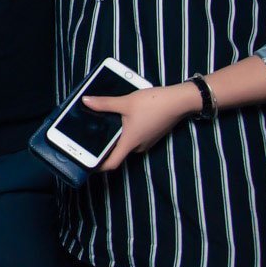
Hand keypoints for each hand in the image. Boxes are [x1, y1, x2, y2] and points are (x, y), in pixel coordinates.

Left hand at [84, 85, 199, 171]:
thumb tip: (85, 101)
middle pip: (117, 152)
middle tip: (88, 136)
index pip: (111, 163)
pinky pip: (134, 137)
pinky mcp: (151, 135)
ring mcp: (146, 141)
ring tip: (103, 124)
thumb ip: (104, 104)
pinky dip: (126, 131)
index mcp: (130, 143)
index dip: (97, 166)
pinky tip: (121, 118)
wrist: (180, 101)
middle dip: (104, 145)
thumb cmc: (154, 103)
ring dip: (116, 136)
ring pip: (126, 143)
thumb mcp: (126, 102)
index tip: (86, 161)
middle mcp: (138, 146)